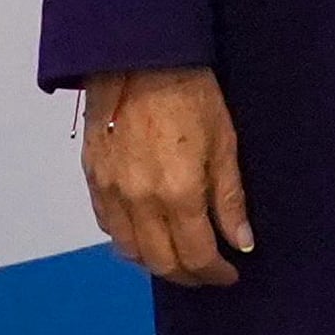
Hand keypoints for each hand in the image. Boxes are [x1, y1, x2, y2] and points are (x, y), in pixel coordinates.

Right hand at [81, 67, 251, 286]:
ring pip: (132, 253)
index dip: (216, 272)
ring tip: (181, 258)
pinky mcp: (93, 182)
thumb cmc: (192, 93)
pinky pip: (109, 229)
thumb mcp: (224, 140)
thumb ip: (230, 197)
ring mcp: (111, 195)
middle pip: (162, 263)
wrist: (139, 58)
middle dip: (189, 275)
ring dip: (158, 263)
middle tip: (209, 273)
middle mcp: (139, 204)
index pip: (197, 255)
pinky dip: (129, 242)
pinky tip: (146, 237)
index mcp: (177, 194)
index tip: (230, 273)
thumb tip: (242, 242)